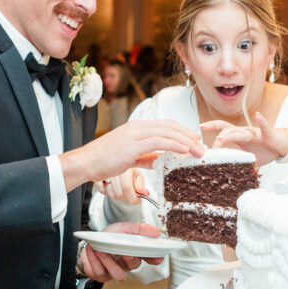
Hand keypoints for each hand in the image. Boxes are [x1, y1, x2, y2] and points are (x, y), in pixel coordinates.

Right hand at [60, 119, 202, 191]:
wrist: (85, 163)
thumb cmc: (103, 161)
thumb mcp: (129, 157)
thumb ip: (145, 156)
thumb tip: (160, 160)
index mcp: (136, 127)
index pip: (165, 125)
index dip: (182, 131)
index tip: (194, 141)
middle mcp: (137, 127)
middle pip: (170, 126)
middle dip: (189, 135)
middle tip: (202, 146)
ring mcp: (135, 134)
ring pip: (168, 133)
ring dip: (187, 141)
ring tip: (199, 152)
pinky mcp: (133, 145)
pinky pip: (159, 142)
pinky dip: (175, 145)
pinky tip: (185, 151)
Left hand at [80, 221, 163, 282]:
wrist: (90, 243)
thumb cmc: (108, 237)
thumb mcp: (123, 228)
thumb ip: (139, 229)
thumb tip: (156, 232)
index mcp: (135, 252)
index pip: (150, 258)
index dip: (155, 259)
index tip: (157, 257)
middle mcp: (127, 264)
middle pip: (134, 265)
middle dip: (130, 259)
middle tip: (125, 252)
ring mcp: (115, 271)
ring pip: (118, 274)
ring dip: (109, 262)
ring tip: (101, 251)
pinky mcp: (102, 275)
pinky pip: (100, 272)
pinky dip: (94, 260)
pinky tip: (92, 250)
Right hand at [94, 169, 146, 204]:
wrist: (118, 167)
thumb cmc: (129, 173)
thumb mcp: (138, 177)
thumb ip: (141, 186)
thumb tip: (145, 193)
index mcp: (126, 168)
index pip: (127, 187)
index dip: (133, 198)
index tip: (137, 201)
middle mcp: (114, 169)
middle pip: (119, 193)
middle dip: (126, 197)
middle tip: (129, 193)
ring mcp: (104, 173)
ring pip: (111, 194)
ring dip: (117, 195)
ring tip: (121, 189)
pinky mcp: (97, 177)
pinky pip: (102, 191)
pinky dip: (108, 192)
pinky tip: (112, 187)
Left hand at [200, 112, 287, 166]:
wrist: (281, 147)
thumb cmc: (264, 150)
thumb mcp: (248, 159)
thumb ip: (238, 164)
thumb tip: (227, 176)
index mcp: (238, 136)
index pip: (222, 129)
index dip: (211, 127)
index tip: (200, 127)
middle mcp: (245, 132)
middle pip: (228, 129)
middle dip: (216, 131)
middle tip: (205, 134)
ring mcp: (256, 133)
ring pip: (241, 131)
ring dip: (231, 134)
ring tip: (221, 138)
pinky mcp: (268, 134)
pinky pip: (265, 127)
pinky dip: (262, 121)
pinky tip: (258, 115)